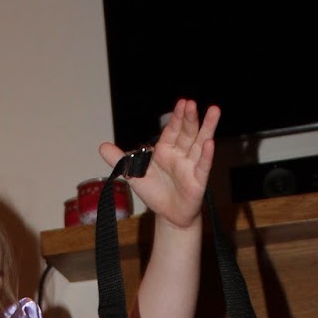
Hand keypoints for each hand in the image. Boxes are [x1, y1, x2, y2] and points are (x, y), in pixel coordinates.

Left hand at [99, 98, 219, 230]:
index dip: (177, 117)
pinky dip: (206, 156)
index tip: (182, 102)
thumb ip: (120, 161)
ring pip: (200, 144)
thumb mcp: (134, 176)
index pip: (172, 130)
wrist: (169, 215)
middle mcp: (181, 155)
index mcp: (166, 150)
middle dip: (190, 118)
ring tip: (214, 111)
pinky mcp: (198, 182)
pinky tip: (210, 143)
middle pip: (187, 133)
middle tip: (191, 103)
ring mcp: (191, 167)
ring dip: (207, 128)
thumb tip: (102, 146)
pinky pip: (203, 167)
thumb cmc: (155, 192)